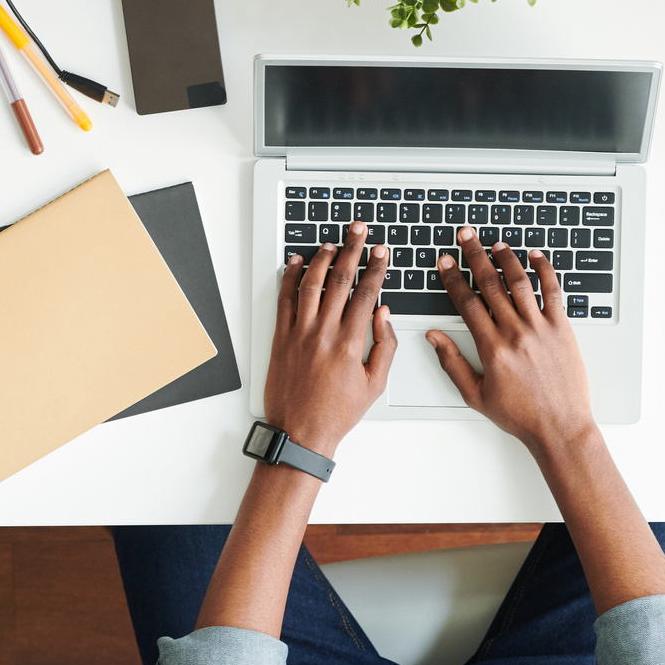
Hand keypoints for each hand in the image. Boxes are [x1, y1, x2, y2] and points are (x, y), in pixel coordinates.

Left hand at [261, 221, 395, 458]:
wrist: (299, 433)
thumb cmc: (337, 412)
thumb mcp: (375, 385)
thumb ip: (385, 346)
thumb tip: (384, 314)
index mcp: (349, 343)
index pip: (366, 293)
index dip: (376, 268)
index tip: (381, 252)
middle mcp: (323, 332)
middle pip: (340, 280)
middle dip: (352, 251)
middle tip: (358, 231)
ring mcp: (298, 333)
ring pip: (310, 283)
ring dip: (322, 259)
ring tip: (332, 244)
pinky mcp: (280, 338)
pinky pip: (283, 300)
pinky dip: (288, 277)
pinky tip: (294, 262)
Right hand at [431, 228, 595, 454]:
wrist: (559, 426)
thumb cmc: (520, 415)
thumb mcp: (476, 395)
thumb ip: (452, 363)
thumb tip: (435, 337)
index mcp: (492, 348)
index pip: (467, 303)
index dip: (453, 279)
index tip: (445, 262)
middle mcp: (516, 332)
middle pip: (491, 284)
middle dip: (475, 256)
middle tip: (466, 237)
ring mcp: (541, 328)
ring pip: (521, 282)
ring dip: (506, 259)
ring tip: (495, 245)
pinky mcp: (562, 328)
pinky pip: (553, 291)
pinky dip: (545, 270)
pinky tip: (536, 256)